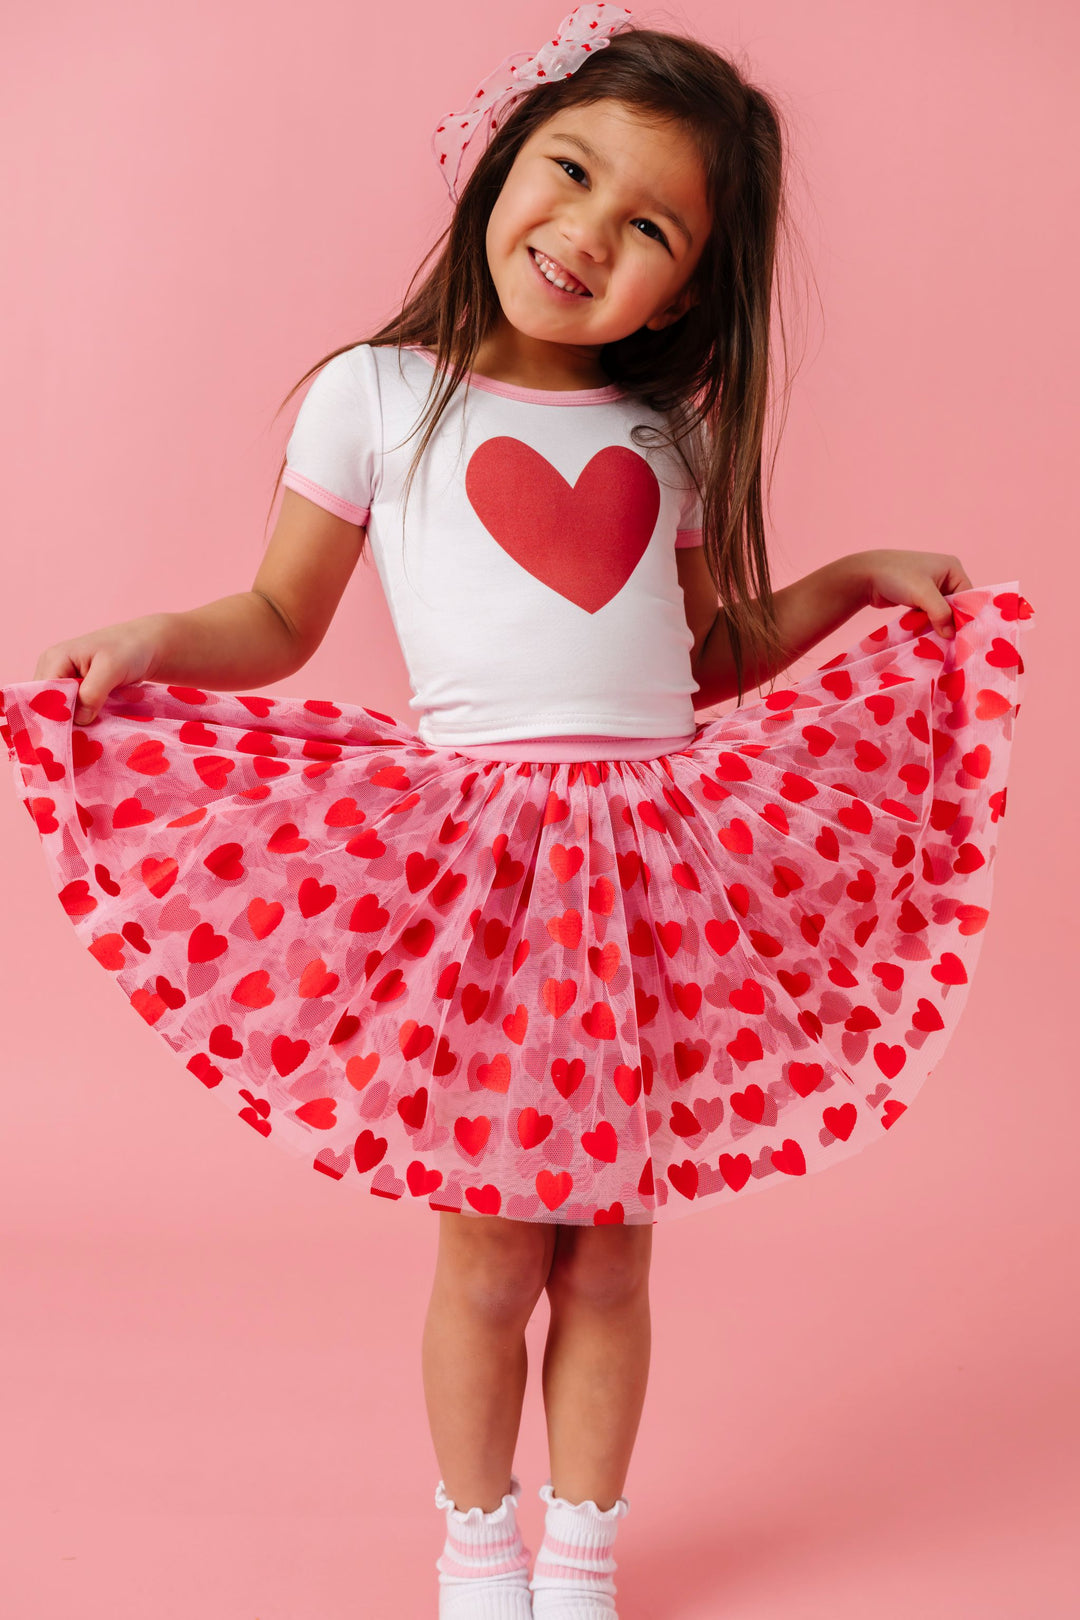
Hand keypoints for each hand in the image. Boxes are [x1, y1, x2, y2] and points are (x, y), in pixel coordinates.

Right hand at [33, 613, 169, 724]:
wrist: (148, 647)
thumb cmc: (129, 650)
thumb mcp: (111, 668)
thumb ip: (92, 693)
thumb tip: (79, 720)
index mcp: (54, 660)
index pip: (43, 695)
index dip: (56, 714)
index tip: (76, 731)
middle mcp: (53, 671)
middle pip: (49, 705)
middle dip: (67, 720)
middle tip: (89, 732)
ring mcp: (65, 682)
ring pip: (62, 712)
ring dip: (79, 721)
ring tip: (98, 726)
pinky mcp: (77, 692)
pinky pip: (75, 712)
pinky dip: (87, 718)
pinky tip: (100, 722)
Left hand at [848, 549, 973, 638]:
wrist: (865, 576)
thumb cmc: (896, 577)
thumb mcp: (923, 594)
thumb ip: (941, 614)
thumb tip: (951, 635)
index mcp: (953, 568)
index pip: (968, 597)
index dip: (966, 617)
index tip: (963, 637)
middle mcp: (945, 576)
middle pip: (956, 605)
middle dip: (952, 623)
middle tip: (952, 644)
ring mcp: (932, 587)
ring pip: (943, 612)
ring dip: (940, 625)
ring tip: (939, 642)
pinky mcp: (919, 597)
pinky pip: (931, 614)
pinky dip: (930, 624)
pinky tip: (929, 637)